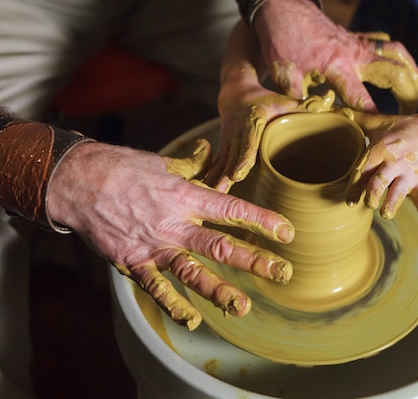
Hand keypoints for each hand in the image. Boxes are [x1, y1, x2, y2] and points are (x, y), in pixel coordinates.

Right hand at [46, 140, 294, 329]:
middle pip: (220, 244)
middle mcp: (174, 222)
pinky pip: (155, 286)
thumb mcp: (163, 163)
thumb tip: (210, 150)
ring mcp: (153, 245)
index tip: (286, 232)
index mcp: (185, 195)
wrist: (78, 180)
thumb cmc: (124, 168)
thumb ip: (192, 164)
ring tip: (241, 306)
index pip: (232, 208)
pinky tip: (191, 318)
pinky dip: (172, 304)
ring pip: (191, 271)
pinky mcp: (132, 261)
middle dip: (253, 260)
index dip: (262, 220)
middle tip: (281, 273)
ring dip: (217, 290)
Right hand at [206, 70, 335, 191]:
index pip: (248, 142)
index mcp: (251, 122)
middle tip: (221, 193)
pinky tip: (205, 194)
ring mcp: (226, 142)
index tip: (239, 174)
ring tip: (211, 199)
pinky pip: (214, 166)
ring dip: (215, 181)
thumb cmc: (266, 100)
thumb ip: (306, 105)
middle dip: (226, 175)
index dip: (243, 158)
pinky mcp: (221, 150)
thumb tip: (330, 99)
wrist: (235, 94)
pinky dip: (209, 179)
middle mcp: (235, 133)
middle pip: (231, 157)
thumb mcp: (284, 101)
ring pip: (220, 163)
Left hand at [254, 0, 417, 112]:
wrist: (284, 7)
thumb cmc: (282, 40)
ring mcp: (359, 43)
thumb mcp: (284, 73)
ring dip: (411, 73)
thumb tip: (308, 121)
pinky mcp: (358, 37)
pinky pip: (386, 45)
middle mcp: (355, 54)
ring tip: (417, 92)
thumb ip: (298, 99)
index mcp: (337, 65)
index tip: (385, 131)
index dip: (374, 117)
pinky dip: (398, 56)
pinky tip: (403, 68)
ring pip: (397, 55)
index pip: (361, 98)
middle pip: (394, 74)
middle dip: (408, 95)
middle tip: (411, 114)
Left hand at [345, 111, 417, 226]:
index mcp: (380, 150)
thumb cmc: (402, 128)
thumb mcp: (378, 121)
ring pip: (399, 191)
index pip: (364, 168)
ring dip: (393, 203)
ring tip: (385, 214)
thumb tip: (330, 106)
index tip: (349, 200)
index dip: (355, 184)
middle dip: (373, 193)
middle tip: (368, 204)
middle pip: (381, 180)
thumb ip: (354, 118)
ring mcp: (409, 174)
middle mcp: (394, 163)